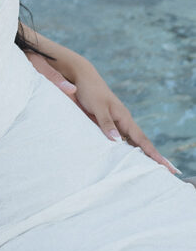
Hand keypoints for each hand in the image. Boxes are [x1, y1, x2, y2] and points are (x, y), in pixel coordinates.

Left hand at [28, 52, 179, 175]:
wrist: (82, 78)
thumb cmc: (91, 91)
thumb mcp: (98, 107)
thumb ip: (106, 123)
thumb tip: (117, 141)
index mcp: (124, 118)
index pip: (142, 140)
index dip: (154, 154)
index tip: (167, 167)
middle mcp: (123, 121)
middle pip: (140, 144)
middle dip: (152, 157)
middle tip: (168, 173)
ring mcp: (116, 123)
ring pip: (130, 143)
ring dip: (140, 155)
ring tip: (149, 170)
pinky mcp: (106, 123)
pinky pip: (118, 139)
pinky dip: (124, 149)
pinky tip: (125, 158)